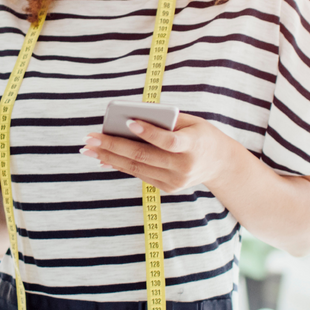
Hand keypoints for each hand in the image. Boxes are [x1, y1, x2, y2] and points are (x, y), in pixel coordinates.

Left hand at [79, 113, 236, 192]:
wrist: (221, 164)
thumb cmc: (200, 134)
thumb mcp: (192, 122)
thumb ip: (166, 121)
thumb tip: (129, 122)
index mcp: (193, 145)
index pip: (168, 141)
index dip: (149, 132)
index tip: (129, 122)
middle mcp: (183, 167)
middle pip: (144, 156)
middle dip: (113, 146)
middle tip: (90, 137)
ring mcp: (175, 181)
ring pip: (136, 167)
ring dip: (109, 157)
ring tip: (88, 148)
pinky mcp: (167, 188)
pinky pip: (139, 174)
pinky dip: (119, 165)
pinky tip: (103, 158)